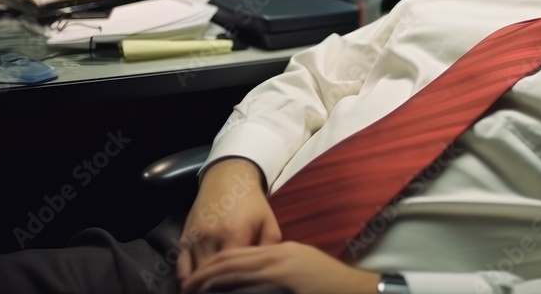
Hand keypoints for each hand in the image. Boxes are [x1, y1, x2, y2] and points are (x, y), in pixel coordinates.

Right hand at [177, 157, 282, 281]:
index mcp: (235, 235)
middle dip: (218, 288)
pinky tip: (193, 288)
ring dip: (202, 285)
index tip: (242, 292)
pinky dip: (187, 278)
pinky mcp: (185, 235)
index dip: (237, 285)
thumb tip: (266, 271)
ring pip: (196, 272)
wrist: (229, 178)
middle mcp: (211, 238)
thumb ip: (269, 248)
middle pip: (212, 275)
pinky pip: (181, 264)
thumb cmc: (252, 203)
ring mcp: (195, 237)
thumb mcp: (269, 222)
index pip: (234, 271)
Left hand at [180, 241, 380, 293]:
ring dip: (211, 278)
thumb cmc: (329, 285)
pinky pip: (248, 280)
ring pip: (236, 267)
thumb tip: (260, 281)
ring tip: (193, 288)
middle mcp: (278, 253)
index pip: (242, 253)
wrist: (352, 289)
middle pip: (234, 257)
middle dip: (208, 270)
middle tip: (187, 283)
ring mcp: (280, 264)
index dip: (219, 263)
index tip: (201, 274)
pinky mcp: (282, 276)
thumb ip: (280, 272)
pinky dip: (228, 285)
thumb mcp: (302, 271)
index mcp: (282, 251)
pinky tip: (214, 291)